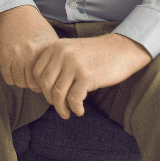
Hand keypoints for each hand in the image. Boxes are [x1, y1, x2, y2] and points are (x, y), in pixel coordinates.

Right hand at [0, 5, 58, 91]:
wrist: (16, 15)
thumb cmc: (37, 29)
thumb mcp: (51, 41)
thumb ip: (56, 59)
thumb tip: (62, 78)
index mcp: (45, 52)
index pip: (47, 79)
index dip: (47, 83)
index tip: (46, 81)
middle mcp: (30, 54)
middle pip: (33, 84)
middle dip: (34, 84)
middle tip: (35, 79)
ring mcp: (15, 56)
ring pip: (19, 82)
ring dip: (23, 81)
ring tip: (26, 75)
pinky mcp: (4, 56)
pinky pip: (8, 78)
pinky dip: (12, 78)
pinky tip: (16, 72)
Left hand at [31, 33, 150, 118]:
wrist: (122, 50)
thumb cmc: (97, 54)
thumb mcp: (72, 50)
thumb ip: (57, 63)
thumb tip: (44, 87)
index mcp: (56, 47)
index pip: (37, 72)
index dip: (40, 88)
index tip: (49, 96)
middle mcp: (62, 54)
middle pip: (45, 83)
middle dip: (50, 99)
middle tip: (59, 107)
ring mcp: (74, 65)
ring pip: (58, 93)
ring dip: (61, 108)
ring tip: (67, 113)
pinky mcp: (87, 76)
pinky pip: (73, 98)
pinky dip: (75, 108)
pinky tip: (80, 111)